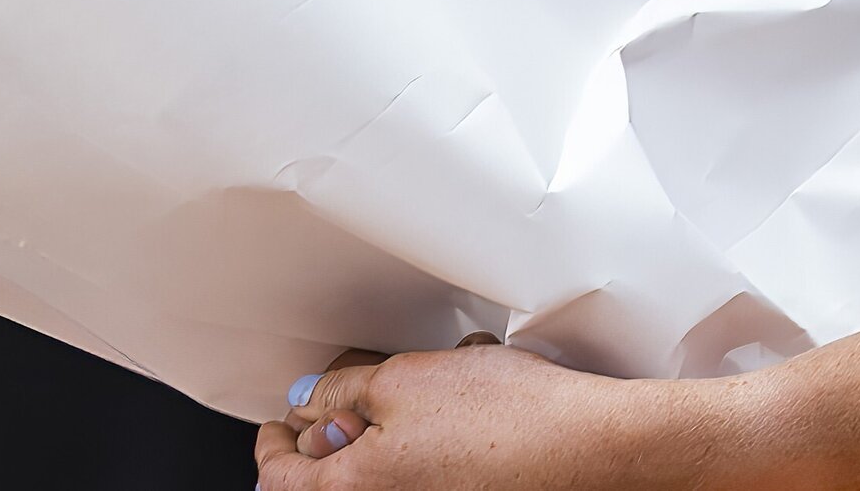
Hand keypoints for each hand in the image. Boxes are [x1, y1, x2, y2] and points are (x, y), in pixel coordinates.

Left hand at [257, 340, 724, 486]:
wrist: (586, 446)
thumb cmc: (508, 419)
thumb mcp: (405, 379)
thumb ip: (345, 392)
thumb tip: (311, 405)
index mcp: (357, 490)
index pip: (281, 480)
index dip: (272, 445)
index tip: (277, 424)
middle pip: (331, 481)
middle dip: (333, 434)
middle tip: (341, 400)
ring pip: (382, 471)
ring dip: (386, 430)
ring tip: (416, 392)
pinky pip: (424, 472)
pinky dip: (425, 441)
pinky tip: (459, 407)